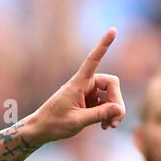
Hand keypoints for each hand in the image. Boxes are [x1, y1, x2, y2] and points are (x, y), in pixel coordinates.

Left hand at [27, 28, 124, 144]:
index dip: (103, 46)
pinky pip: (106, 104)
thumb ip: (99, 115)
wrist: (40, 130)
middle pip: (111, 84)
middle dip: (117, 101)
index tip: (112, 30)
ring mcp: (87, 92)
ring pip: (111, 95)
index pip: (93, 60)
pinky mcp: (88, 101)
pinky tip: (105, 126)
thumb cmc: (53, 124)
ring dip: (113, 110)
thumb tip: (120, 109)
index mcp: (78, 83)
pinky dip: (108, 114)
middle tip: (116, 121)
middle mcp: (84, 84)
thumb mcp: (77, 121)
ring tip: (110, 126)